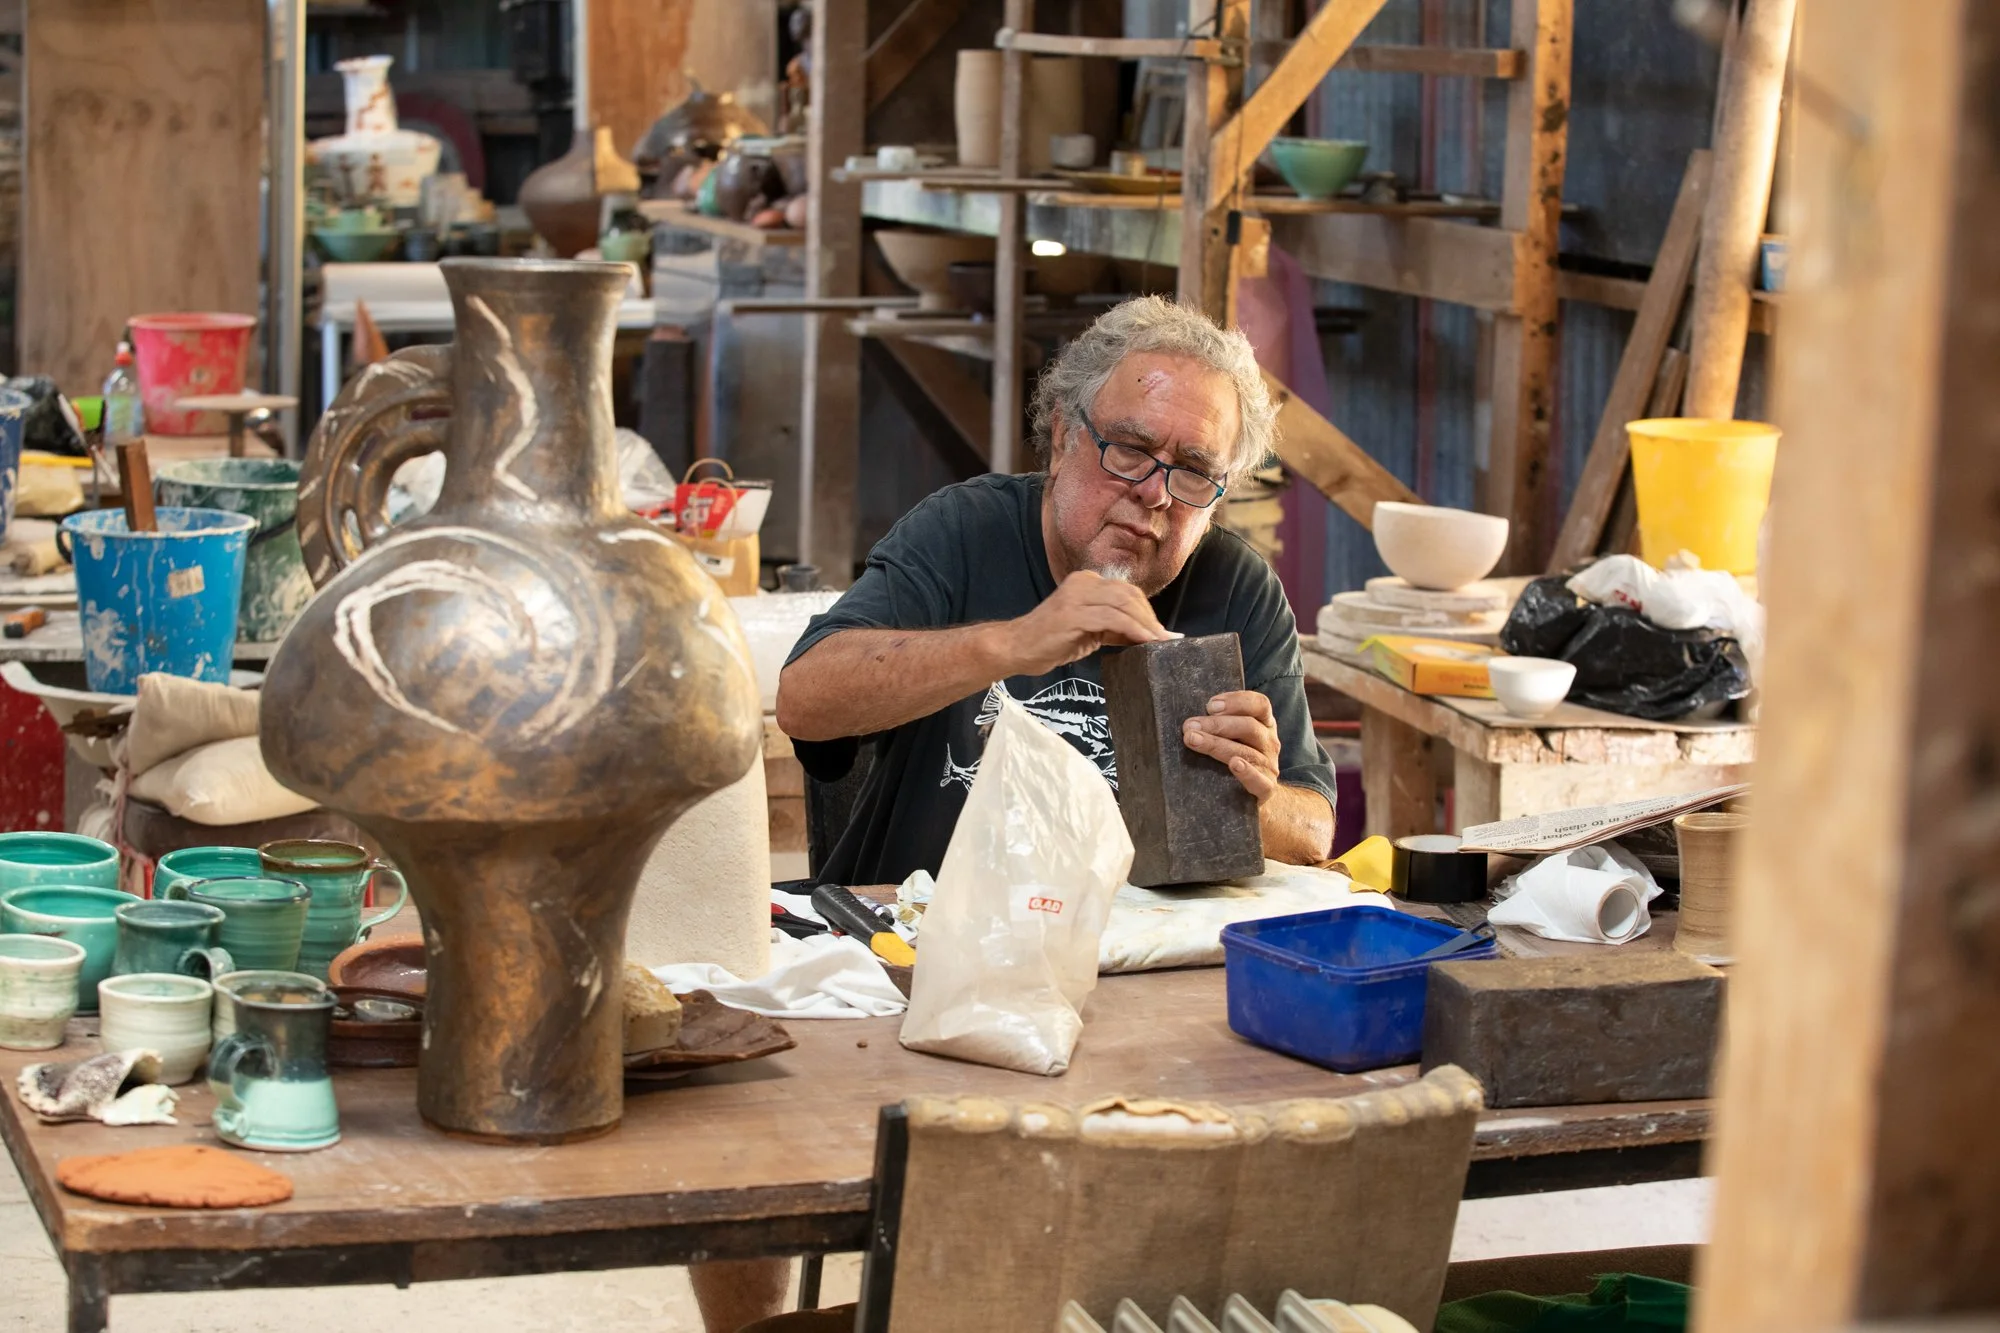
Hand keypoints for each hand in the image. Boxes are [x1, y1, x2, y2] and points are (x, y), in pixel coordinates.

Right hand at [1002, 571, 1173, 675]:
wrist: (1017, 648)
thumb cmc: (1051, 641)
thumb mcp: (1089, 630)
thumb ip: (1113, 627)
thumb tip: (1146, 634)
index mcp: (1086, 582)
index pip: (1127, 592)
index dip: (1148, 612)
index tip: (1163, 632)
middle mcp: (1083, 582)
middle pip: (1129, 596)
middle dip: (1151, 619)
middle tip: (1167, 640)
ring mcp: (1077, 596)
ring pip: (1125, 605)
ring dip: (1147, 626)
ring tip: (1161, 643)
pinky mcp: (1074, 613)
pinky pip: (1114, 619)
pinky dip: (1134, 630)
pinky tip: (1145, 643)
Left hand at [1183, 690, 1282, 801]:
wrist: (1253, 798)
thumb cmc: (1236, 758)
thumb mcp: (1234, 736)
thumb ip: (1219, 723)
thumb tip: (1190, 718)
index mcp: (1264, 724)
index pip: (1260, 704)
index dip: (1236, 702)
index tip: (1210, 706)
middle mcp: (1269, 743)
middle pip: (1249, 727)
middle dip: (1216, 725)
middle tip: (1189, 726)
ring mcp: (1269, 766)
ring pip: (1247, 752)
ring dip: (1217, 745)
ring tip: (1193, 740)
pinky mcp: (1267, 789)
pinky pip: (1260, 781)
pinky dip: (1248, 772)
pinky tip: (1234, 765)